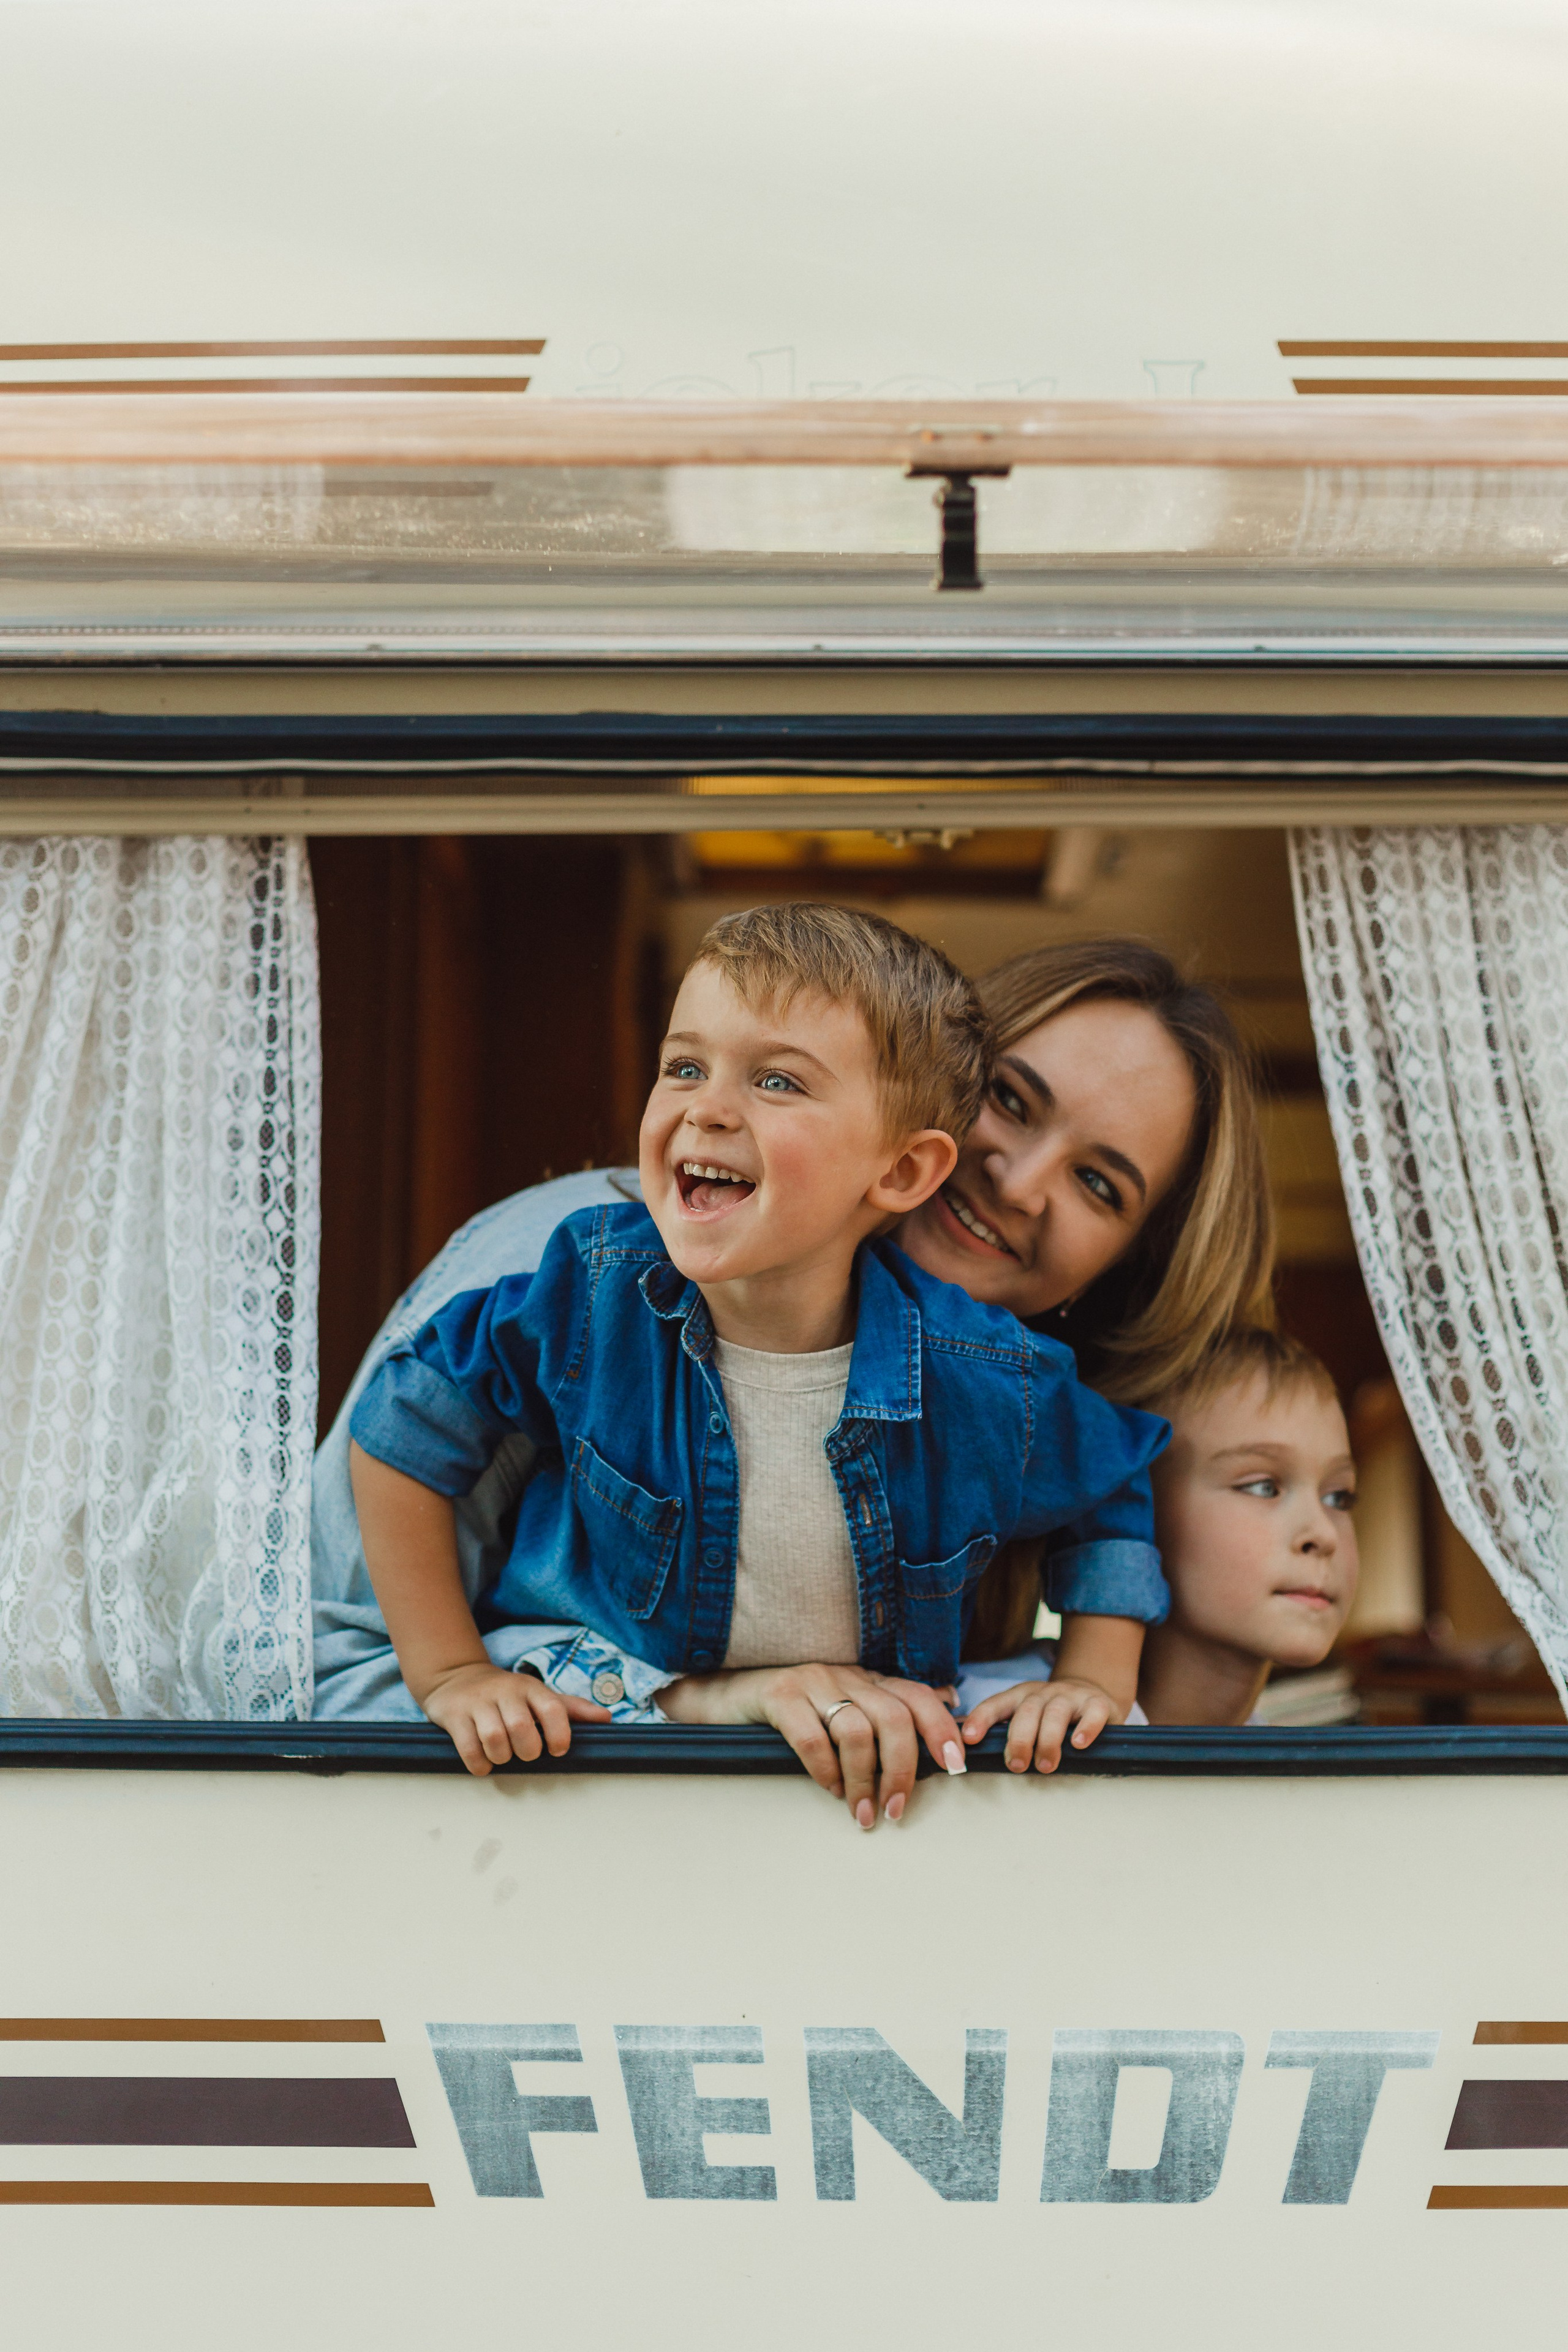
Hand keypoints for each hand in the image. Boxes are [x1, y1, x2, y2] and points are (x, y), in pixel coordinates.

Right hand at [421, 1663, 611, 1776]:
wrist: (457, 1677)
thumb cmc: (507, 1695)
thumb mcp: (537, 1695)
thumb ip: (571, 1709)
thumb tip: (606, 1718)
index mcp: (531, 1688)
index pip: (553, 1708)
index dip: (560, 1734)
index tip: (557, 1750)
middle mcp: (505, 1692)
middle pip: (522, 1727)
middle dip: (528, 1750)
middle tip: (526, 1753)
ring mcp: (478, 1702)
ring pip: (494, 1738)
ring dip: (502, 1757)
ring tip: (504, 1755)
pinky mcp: (454, 1715)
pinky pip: (469, 1748)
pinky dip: (480, 1764)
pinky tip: (484, 1761)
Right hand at [661, 1663, 963, 1826]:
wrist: (726, 1694)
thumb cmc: (794, 1708)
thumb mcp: (846, 1701)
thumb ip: (891, 1705)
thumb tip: (949, 1702)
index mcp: (867, 1679)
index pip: (917, 1696)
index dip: (941, 1729)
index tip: (956, 1766)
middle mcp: (844, 1676)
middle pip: (893, 1717)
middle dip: (902, 1769)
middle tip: (895, 1810)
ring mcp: (811, 1682)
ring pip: (855, 1729)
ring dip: (863, 1779)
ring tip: (861, 1812)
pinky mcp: (778, 1694)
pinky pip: (810, 1735)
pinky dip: (824, 1769)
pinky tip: (829, 1788)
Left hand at [958, 1675, 1125, 1773]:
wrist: (1092, 1693)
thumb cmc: (1050, 1716)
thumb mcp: (1026, 1718)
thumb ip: (1004, 1733)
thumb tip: (968, 1755)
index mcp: (1020, 1697)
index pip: (996, 1704)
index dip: (981, 1719)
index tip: (969, 1739)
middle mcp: (1042, 1693)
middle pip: (1026, 1711)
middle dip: (1018, 1739)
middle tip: (1015, 1765)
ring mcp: (1070, 1696)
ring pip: (1055, 1713)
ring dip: (1048, 1740)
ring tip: (1045, 1766)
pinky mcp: (1097, 1703)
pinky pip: (1092, 1712)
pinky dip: (1086, 1727)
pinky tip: (1079, 1744)